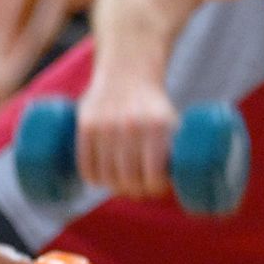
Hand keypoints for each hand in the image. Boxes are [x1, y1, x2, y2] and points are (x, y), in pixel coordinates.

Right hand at [76, 74, 176, 199]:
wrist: (127, 72)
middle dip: (134, 191)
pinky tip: (101, 179)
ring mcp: (105, 125)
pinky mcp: (85, 124)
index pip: (153, 177)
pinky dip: (93, 178)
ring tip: (120, 184)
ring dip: (114, 187)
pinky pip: (86, 165)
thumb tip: (178, 184)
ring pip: (106, 176)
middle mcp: (130, 125)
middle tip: (138, 190)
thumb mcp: (169, 122)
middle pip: (128, 180)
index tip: (156, 188)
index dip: (155, 189)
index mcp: (157, 126)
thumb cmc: (152, 105)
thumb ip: (172, 150)